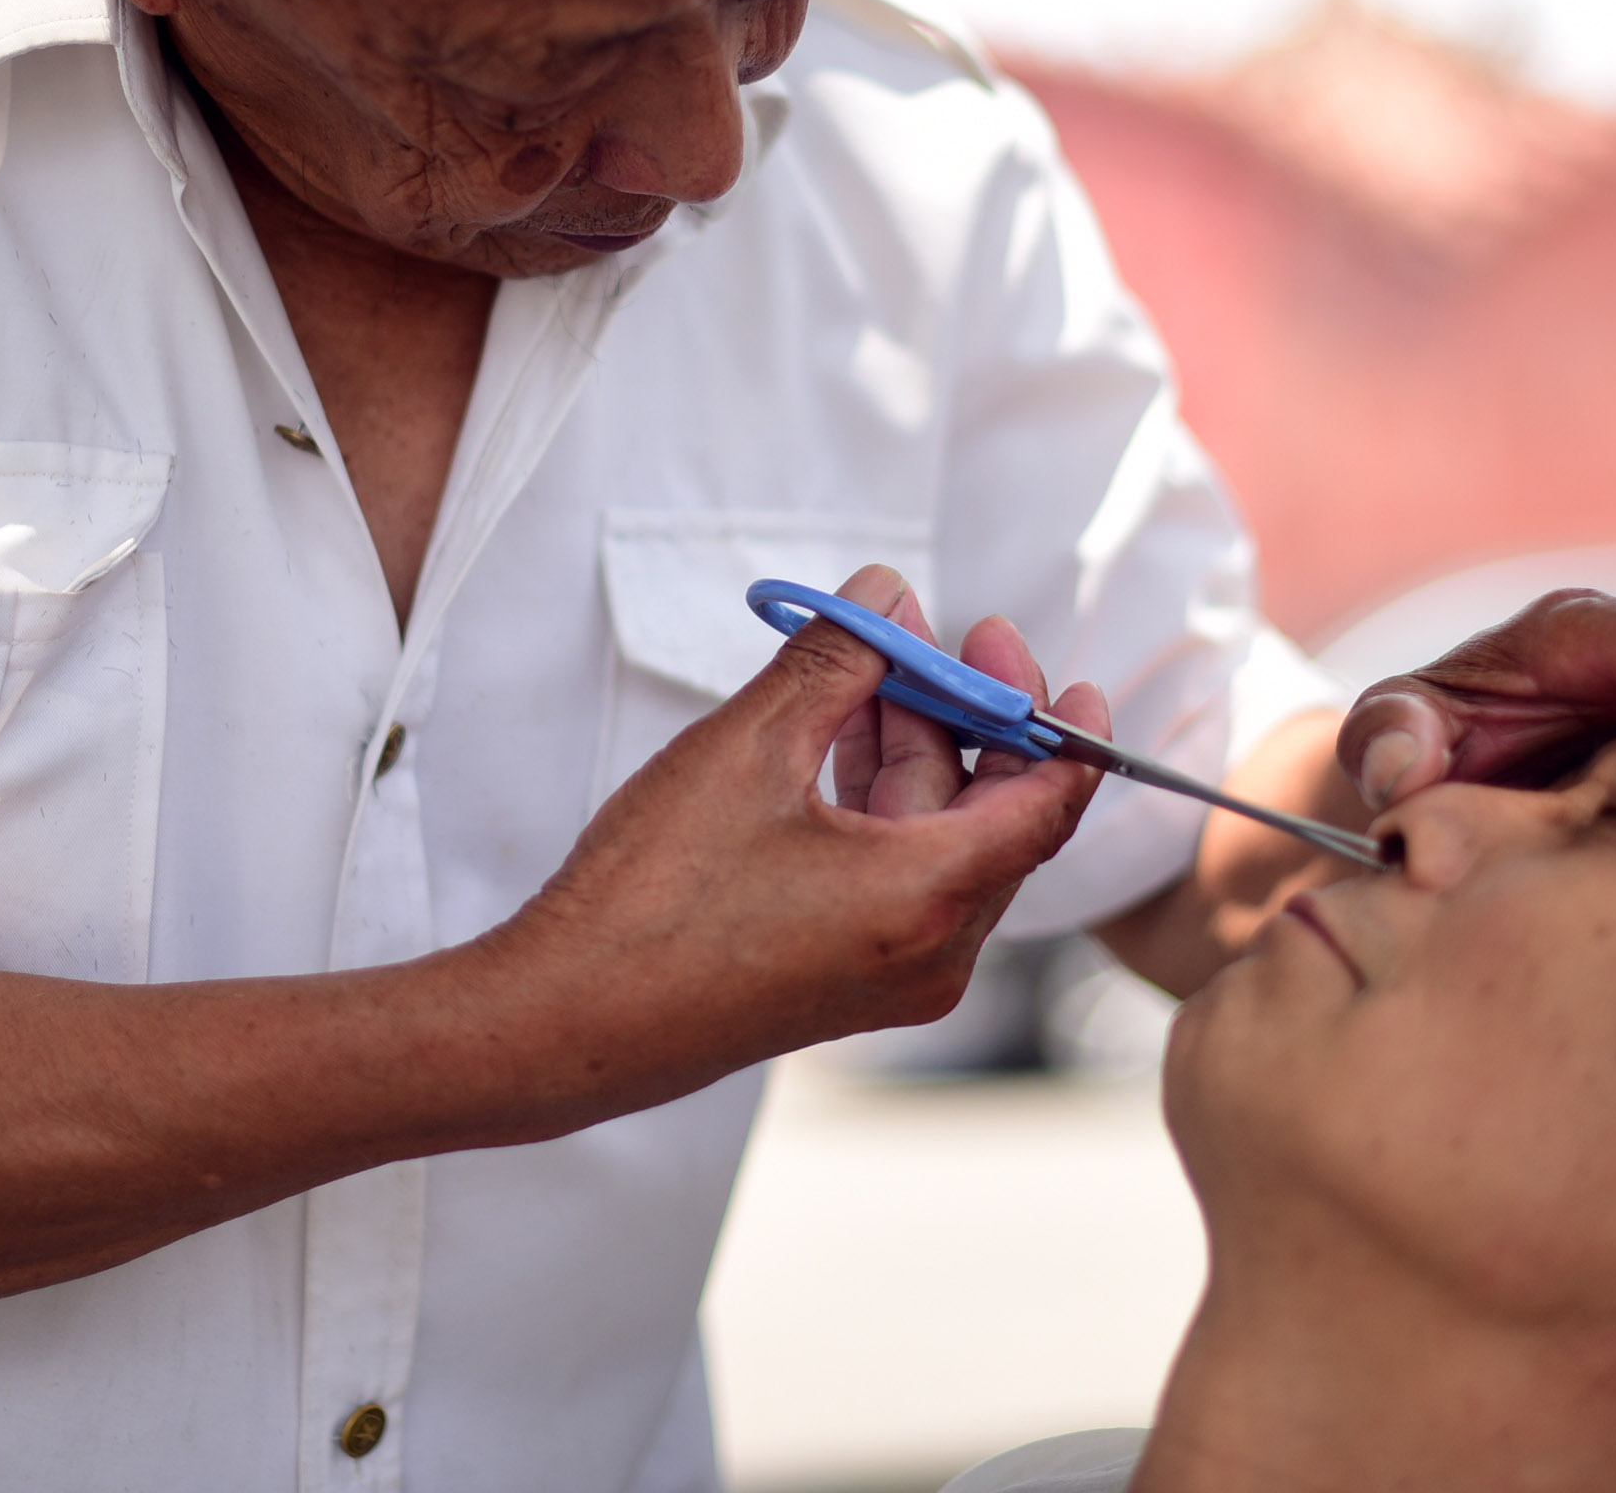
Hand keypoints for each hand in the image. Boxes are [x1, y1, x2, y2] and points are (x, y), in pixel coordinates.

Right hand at [486, 565, 1109, 1095]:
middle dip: (958, 714)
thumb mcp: (749, 748)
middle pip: (990, 812)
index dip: (1052, 716)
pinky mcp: (844, 980)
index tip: (1016, 650)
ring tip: (858, 669)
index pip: (1049, 802)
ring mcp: (889, 976)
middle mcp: (932, 954)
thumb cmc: (651, 902)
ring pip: (935, 840)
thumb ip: (835, 659)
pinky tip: (827, 739)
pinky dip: (874, 803)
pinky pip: (895, 876)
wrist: (564, 1022)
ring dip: (907, 751)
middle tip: (915, 631)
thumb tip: (885, 593)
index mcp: (931, 901)